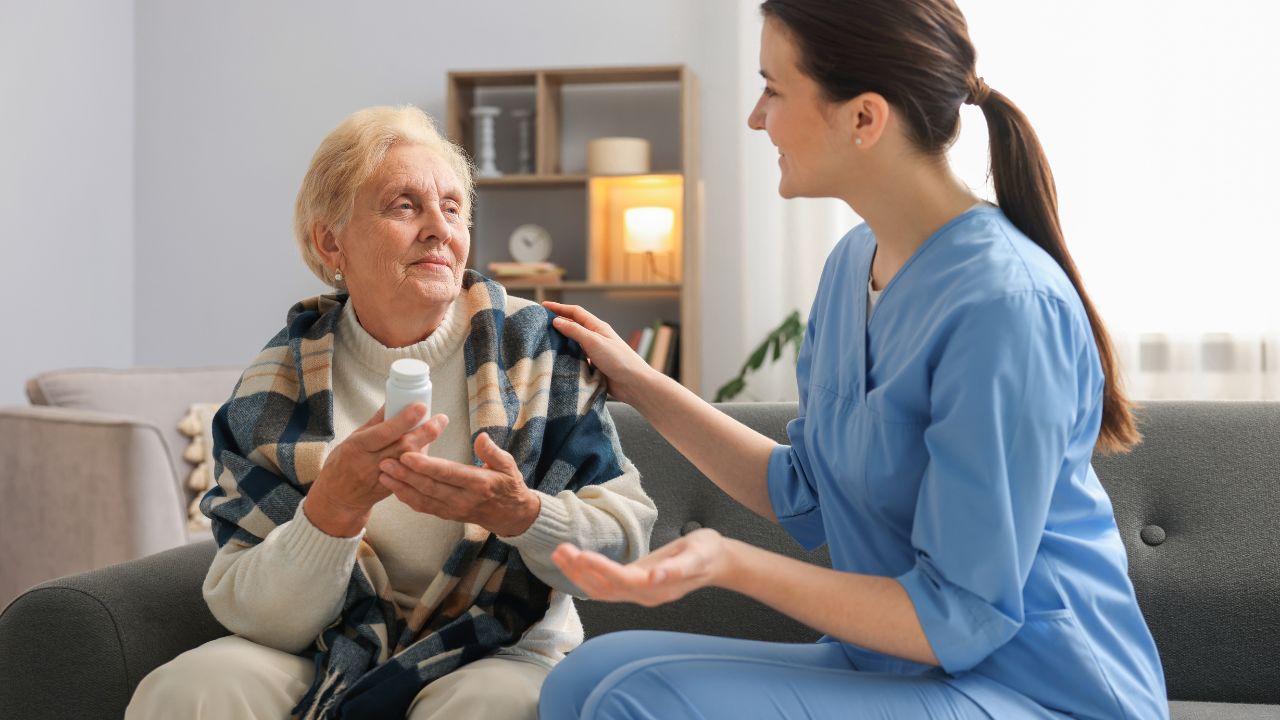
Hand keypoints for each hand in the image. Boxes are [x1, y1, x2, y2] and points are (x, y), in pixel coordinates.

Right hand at [306, 404, 446, 536]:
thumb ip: (375, 423)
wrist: (338, 499)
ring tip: (437, 426)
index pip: (384, 432)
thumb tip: (392, 400)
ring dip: (426, 444)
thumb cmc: (343, 464)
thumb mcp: (352, 439)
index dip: (403, 420)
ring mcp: (382, 479)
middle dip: (425, 432)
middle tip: (441, 419)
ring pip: (410, 462)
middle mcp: (370, 463)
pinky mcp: (392, 490)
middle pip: (402, 447)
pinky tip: (427, 447)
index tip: (420, 407)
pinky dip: (421, 460)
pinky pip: (410, 474)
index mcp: (358, 447)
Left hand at [377, 431, 540, 536]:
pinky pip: (424, 508)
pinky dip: (407, 498)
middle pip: (430, 487)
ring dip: (401, 487)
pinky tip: (394, 487)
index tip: (408, 455)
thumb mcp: (508, 465)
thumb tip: (481, 437)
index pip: (448, 474)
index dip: (426, 466)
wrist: (510, 515)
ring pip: (423, 499)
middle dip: (406, 475)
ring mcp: (454, 510)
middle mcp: (464, 499)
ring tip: (383, 473)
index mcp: (479, 484)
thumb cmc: (508, 485)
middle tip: (386, 461)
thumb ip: (492, 451)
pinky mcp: (447, 515)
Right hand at [542, 301, 657, 405]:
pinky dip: (566, 357)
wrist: (634, 384)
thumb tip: (556, 321)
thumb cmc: (618, 360)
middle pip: (573, 326)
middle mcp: (595, 338)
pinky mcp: (593, 366)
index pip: (575, 313)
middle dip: (557, 323)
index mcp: (597, 327)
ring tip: (543, 341)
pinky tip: (556, 361)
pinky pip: (576, 359)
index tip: (543, 306)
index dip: (559, 308)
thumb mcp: (594, 342)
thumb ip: (575, 331)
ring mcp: (594, 352)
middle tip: (539, 323)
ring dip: (560, 341)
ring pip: (573, 343)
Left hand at [550, 528, 728, 606]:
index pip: (621, 580)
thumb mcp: (697, 556)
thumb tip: (654, 577)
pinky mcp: (634, 584)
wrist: (716, 561)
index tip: (580, 554)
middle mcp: (644, 594)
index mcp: (657, 587)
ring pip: (600, 589)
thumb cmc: (707, 553)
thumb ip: (676, 569)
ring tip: (560, 553)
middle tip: (561, 550)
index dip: (599, 569)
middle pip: (604, 588)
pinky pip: (605, 585)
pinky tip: (573, 563)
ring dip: (578, 574)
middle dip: (580, 571)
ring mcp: (638, 592)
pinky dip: (586, 575)